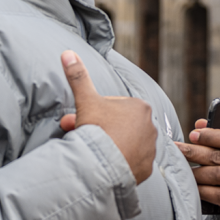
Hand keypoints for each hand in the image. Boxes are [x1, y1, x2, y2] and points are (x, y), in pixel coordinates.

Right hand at [59, 51, 156, 183]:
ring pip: (128, 144)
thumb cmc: (96, 129)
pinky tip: (107, 165)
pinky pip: (134, 163)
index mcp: (140, 107)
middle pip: (121, 126)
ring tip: (97, 153)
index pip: (115, 108)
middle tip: (85, 138)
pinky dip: (122, 163)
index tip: (85, 122)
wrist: (101, 164)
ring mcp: (151, 148)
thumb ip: (78, 76)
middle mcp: (152, 126)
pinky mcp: (148, 168)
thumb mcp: (86, 100)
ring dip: (113, 146)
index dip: (97, 114)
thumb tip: (67, 52)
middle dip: (103, 130)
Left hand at [174, 120, 219, 219]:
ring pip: (217, 175)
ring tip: (184, 172)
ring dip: (197, 173)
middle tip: (177, 149)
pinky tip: (194, 188)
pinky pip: (219, 195)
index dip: (211, 135)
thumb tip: (199, 124)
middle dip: (195, 152)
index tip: (193, 134)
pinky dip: (203, 191)